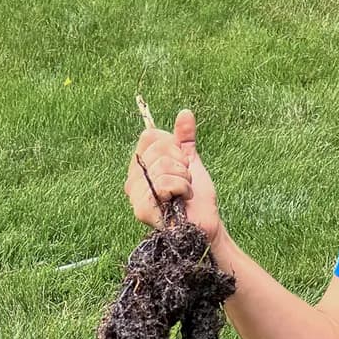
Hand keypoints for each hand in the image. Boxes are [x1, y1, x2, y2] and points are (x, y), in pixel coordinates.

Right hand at [123, 108, 220, 242]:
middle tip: (184, 183)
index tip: (182, 164)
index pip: (149, 137)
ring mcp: (135, 196)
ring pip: (161, 166)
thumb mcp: (190, 163)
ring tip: (184, 194)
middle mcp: (133, 181)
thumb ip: (185, 139)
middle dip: (180, 163)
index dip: (172, 145)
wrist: (206, 226)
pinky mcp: (142, 210)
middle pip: (157, 149)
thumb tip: (185, 113)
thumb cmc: (197, 200)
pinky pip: (163, 183)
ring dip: (183, 179)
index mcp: (140, 168)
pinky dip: (181, 188)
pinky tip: (182, 202)